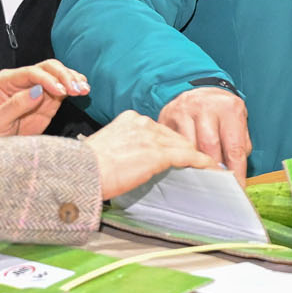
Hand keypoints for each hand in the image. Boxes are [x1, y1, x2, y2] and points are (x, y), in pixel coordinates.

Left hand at [0, 60, 90, 136]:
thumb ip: (16, 105)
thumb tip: (37, 91)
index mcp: (6, 80)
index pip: (31, 72)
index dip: (48, 79)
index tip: (61, 91)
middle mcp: (23, 80)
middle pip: (48, 67)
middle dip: (64, 76)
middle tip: (76, 89)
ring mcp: (37, 88)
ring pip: (58, 74)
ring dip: (72, 79)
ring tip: (84, 89)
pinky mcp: (48, 99)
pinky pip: (63, 88)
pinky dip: (74, 87)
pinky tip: (83, 89)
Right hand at [88, 112, 220, 199]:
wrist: (81, 172)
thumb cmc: (86, 168)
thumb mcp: (106, 150)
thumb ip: (122, 149)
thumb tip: (127, 162)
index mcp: (128, 120)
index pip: (157, 131)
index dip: (168, 143)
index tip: (174, 152)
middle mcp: (141, 123)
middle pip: (172, 136)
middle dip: (184, 149)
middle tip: (197, 161)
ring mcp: (151, 137)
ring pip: (182, 145)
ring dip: (195, 156)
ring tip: (207, 166)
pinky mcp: (159, 153)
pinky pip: (187, 156)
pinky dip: (201, 163)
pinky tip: (210, 168)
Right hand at [158, 86, 251, 183]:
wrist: (201, 90)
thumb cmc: (222, 113)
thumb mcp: (238, 122)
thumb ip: (240, 146)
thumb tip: (235, 174)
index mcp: (230, 108)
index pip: (234, 147)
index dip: (236, 172)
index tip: (236, 188)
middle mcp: (206, 106)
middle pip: (209, 148)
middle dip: (214, 172)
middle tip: (218, 188)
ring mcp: (184, 110)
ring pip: (189, 148)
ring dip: (195, 166)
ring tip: (200, 180)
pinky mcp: (167, 116)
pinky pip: (173, 144)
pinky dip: (179, 157)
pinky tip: (184, 165)